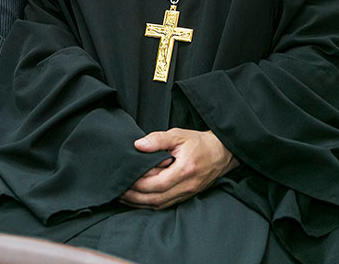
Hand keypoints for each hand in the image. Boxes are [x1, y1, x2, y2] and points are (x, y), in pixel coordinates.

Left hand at [118, 129, 237, 209]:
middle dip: (134, 196)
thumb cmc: (198, 142)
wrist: (221, 152)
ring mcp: (187, 193)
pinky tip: (137, 200)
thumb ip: (158, 139)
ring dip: (139, 203)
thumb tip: (138, 145)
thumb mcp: (178, 135)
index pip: (157, 183)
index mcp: (185, 170)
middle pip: (156, 198)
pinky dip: (149, 204)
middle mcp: (186, 186)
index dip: (139, 183)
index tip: (124, 177)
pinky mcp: (186, 196)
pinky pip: (165, 205)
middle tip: (118, 190)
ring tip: (123, 197)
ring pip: (159, 205)